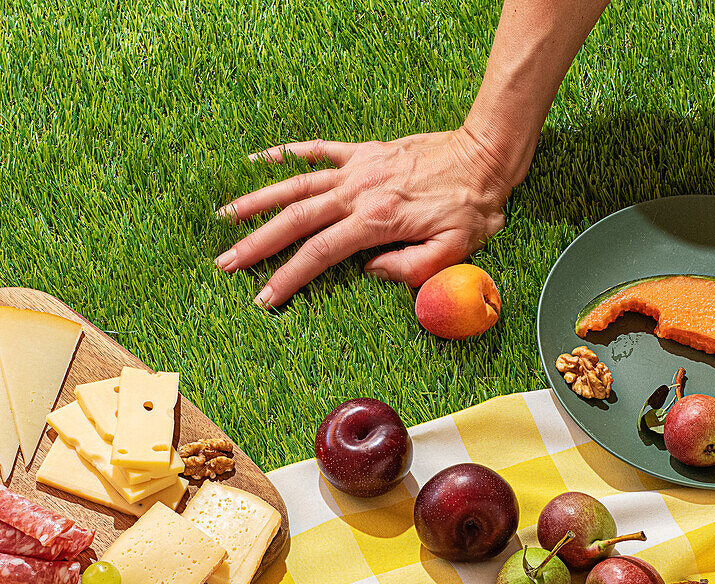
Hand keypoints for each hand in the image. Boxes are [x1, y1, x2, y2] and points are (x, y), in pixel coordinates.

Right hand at [215, 130, 509, 307]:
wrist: (485, 155)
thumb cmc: (473, 207)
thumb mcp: (452, 252)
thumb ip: (409, 269)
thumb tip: (369, 272)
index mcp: (377, 221)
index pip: (320, 254)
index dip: (289, 278)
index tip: (264, 298)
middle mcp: (359, 192)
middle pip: (296, 219)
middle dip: (257, 244)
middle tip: (227, 263)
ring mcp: (358, 169)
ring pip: (297, 184)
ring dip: (258, 201)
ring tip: (224, 216)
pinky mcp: (364, 152)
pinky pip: (319, 150)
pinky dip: (288, 154)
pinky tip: (260, 160)